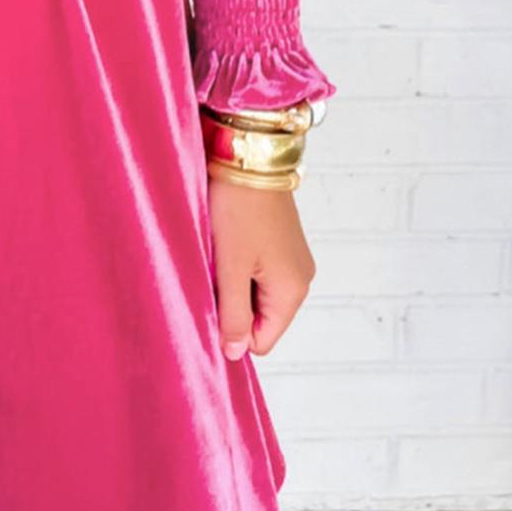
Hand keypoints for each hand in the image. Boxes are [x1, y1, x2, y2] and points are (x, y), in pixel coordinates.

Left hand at [206, 175, 315, 360]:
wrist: (249, 156)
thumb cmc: (239, 209)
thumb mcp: (229, 267)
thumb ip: (233, 315)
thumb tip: (234, 353)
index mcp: (292, 291)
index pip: (261, 341)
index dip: (232, 331)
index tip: (211, 300)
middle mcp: (300, 278)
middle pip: (259, 318)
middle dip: (232, 304)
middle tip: (213, 272)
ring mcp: (293, 259)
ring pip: (256, 293)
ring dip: (233, 282)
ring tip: (220, 253)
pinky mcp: (282, 242)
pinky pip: (258, 271)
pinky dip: (239, 264)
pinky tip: (227, 242)